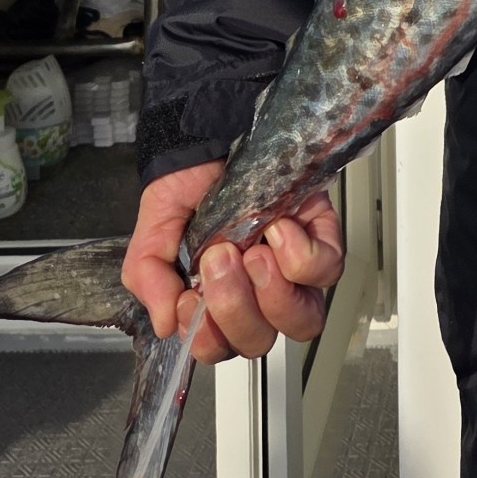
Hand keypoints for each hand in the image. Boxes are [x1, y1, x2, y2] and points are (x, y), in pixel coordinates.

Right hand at [121, 160, 344, 363]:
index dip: (209, 339)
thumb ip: (149, 275)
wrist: (213, 130)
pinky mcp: (322, 235)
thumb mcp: (155, 228)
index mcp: (219, 298)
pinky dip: (301, 256)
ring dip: (272, 294)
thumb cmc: (188, 182)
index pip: (221, 348)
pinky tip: (277, 227)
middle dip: (235, 309)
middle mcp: (259, 291)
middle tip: (218, 259)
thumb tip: (166, 324)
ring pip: (303, 319)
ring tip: (252, 253)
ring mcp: (294, 267)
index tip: (189, 301)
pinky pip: (328, 269)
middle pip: (261, 342)